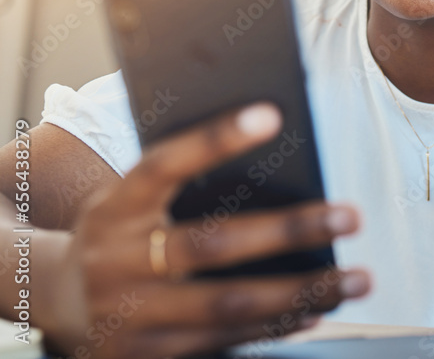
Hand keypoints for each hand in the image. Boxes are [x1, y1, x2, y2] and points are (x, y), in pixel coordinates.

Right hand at [40, 103, 368, 357]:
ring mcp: (128, 316)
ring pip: (229, 304)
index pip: (163, 164)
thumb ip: (186, 182)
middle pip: (210, 243)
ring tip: (357, 278)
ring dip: (302, 291)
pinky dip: (276, 326)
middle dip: (289, 230)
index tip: (272, 114)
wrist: (60, 301)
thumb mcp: (134, 199)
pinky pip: (224, 342)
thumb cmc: (124, 232)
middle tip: (352, 216)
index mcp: (114, 207)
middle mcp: (116, 261)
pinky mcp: (144, 358)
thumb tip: (275, 149)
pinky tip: (317, 310)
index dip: (214, 139)